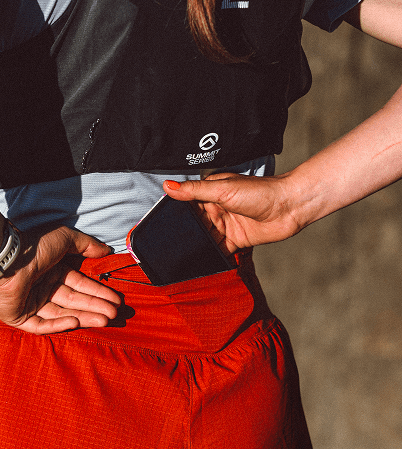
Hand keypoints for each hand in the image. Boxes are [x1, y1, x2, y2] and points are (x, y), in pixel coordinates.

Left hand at [0, 225, 120, 333]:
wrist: (8, 258)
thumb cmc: (34, 246)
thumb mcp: (65, 239)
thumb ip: (86, 245)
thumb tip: (106, 250)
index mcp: (52, 272)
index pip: (79, 286)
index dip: (98, 293)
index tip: (116, 300)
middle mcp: (42, 288)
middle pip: (74, 302)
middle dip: (95, 307)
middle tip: (115, 314)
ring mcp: (30, 304)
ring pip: (61, 314)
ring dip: (84, 317)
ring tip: (105, 320)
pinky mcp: (19, 317)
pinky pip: (41, 325)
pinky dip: (58, 324)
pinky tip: (76, 322)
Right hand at [164, 173, 303, 253]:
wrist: (289, 207)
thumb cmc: (260, 192)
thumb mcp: (222, 190)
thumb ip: (194, 191)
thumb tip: (168, 186)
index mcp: (210, 193)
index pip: (186, 203)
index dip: (174, 213)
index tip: (159, 223)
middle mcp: (216, 209)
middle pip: (193, 225)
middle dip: (184, 234)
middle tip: (169, 245)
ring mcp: (225, 226)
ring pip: (204, 239)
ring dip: (196, 247)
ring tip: (181, 256)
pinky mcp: (235, 241)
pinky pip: (217, 252)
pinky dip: (210, 257)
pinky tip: (200, 262)